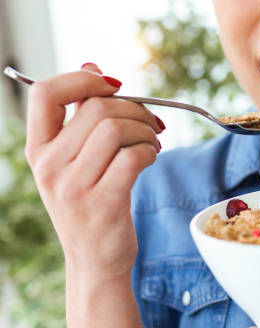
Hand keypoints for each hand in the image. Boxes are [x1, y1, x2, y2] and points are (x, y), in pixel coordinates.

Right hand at [26, 63, 163, 281]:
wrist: (95, 262)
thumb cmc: (89, 205)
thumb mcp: (73, 163)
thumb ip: (80, 117)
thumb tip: (93, 66)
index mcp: (38, 150)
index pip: (46, 93)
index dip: (82, 78)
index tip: (113, 85)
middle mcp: (49, 166)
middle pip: (96, 108)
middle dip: (135, 108)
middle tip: (151, 123)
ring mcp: (74, 186)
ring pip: (116, 128)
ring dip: (145, 129)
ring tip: (153, 142)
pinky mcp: (104, 202)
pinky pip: (133, 156)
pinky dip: (150, 150)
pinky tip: (151, 157)